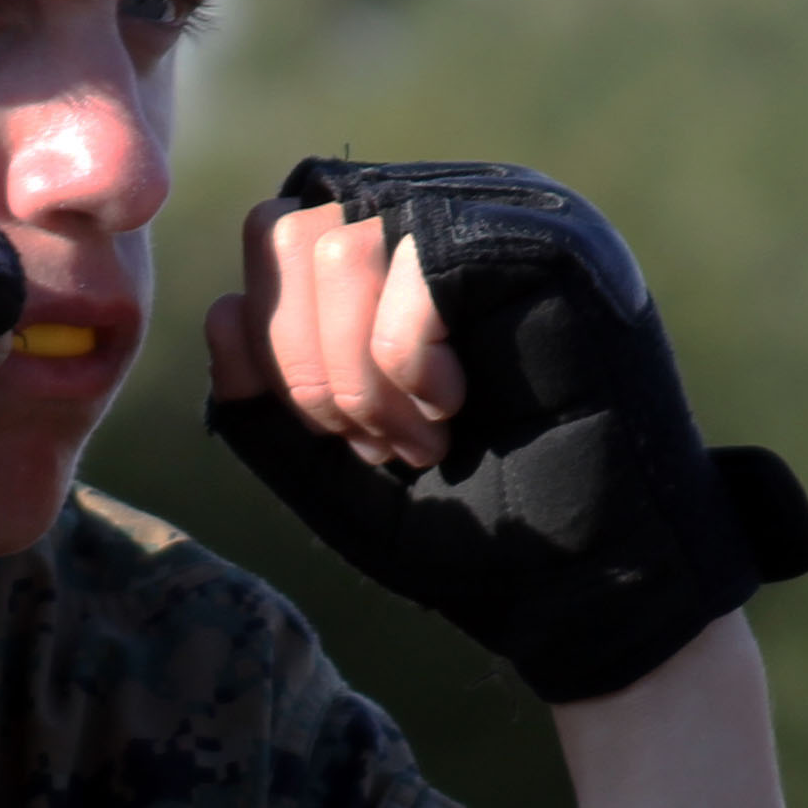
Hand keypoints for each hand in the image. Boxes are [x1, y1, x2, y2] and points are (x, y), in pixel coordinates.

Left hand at [203, 157, 807, 703]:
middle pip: (291, 227)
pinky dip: (405, 356)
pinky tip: (457, 407)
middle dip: (308, 363)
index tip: (349, 440)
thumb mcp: (331, 474)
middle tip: (383, 443)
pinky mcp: (554, 242)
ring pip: (343, 240)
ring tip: (424, 434)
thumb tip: (222, 309)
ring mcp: (507, 218)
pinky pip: (416, 255)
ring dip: (358, 370)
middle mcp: (453, 215)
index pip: (273, 237)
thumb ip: (262, 403)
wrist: (585, 592)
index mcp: (399, 257)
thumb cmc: (471, 532)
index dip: (277, 348)